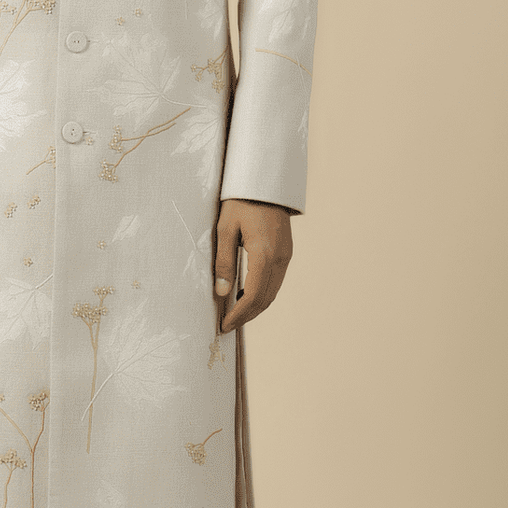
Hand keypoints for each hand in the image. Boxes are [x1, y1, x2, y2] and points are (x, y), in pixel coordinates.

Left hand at [214, 198, 292, 333]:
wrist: (265, 181)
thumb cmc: (241, 202)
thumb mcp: (225, 230)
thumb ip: (224, 262)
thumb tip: (221, 292)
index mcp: (265, 254)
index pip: (253, 296)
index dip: (239, 315)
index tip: (224, 325)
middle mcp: (280, 259)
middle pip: (265, 299)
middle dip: (246, 316)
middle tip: (227, 325)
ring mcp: (286, 256)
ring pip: (273, 292)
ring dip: (255, 307)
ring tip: (234, 314)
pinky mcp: (286, 252)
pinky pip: (276, 281)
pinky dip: (262, 294)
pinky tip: (246, 294)